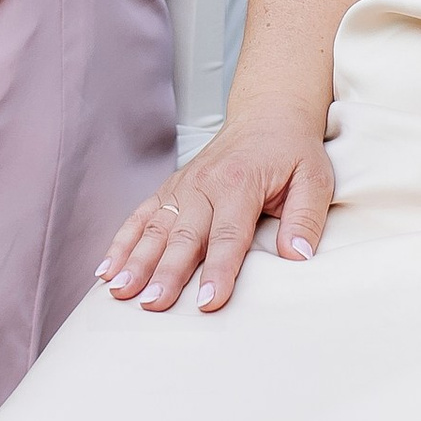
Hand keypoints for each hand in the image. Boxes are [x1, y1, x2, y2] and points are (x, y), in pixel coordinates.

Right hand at [97, 116, 336, 312]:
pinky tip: (106, 271)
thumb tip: (297, 256)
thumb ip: (305, 218)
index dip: (219, 269)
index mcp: (240, 182)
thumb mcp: (314, 179)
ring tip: (121, 291)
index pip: (229, 233)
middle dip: (166, 272)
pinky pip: (140, 217)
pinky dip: (121, 243)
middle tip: (152, 304)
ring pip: (155, 228)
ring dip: (136, 261)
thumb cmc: (291, 153)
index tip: (209, 301)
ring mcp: (181, 187)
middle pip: (183, 235)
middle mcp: (204, 184)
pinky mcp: (169, 190)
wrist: (266, 116)